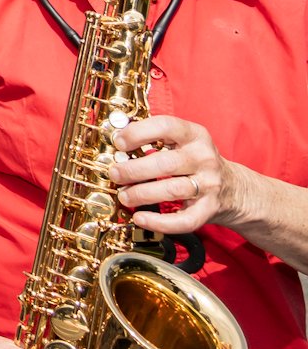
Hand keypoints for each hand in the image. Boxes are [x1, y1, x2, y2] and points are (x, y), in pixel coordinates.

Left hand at [111, 114, 234, 232]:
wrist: (234, 187)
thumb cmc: (195, 161)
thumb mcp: (181, 141)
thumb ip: (154, 138)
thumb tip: (116, 141)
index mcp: (195, 135)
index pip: (165, 126)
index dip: (138, 133)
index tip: (119, 143)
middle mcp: (204, 158)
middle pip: (166, 163)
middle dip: (134, 170)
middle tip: (115, 174)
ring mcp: (209, 184)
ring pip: (172, 190)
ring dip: (142, 194)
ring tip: (124, 195)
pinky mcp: (210, 208)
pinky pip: (185, 219)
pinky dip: (160, 222)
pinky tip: (140, 218)